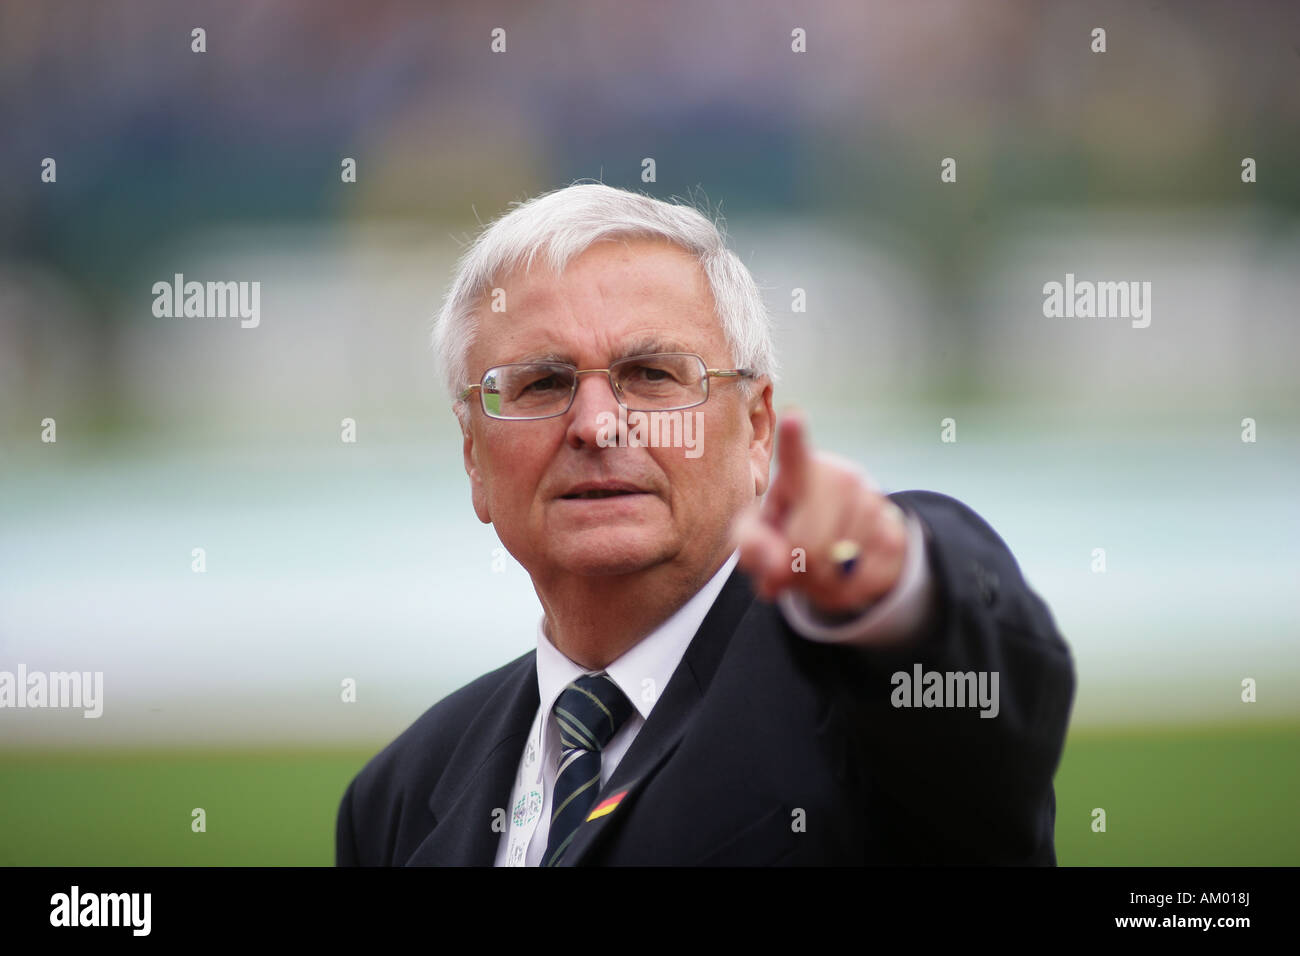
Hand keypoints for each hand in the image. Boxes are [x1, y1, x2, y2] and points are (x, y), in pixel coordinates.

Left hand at [734, 411, 908, 613]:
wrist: (837, 545)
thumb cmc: (784, 532)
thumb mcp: (757, 537)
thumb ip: (753, 547)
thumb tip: (776, 568)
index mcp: (798, 472)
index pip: (795, 457)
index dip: (793, 440)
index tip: (793, 417)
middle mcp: (839, 477)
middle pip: (808, 542)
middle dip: (795, 567)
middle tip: (792, 564)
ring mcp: (871, 501)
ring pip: (835, 564)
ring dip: (820, 580)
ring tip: (817, 563)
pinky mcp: (894, 532)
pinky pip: (863, 578)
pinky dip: (846, 589)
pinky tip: (842, 571)